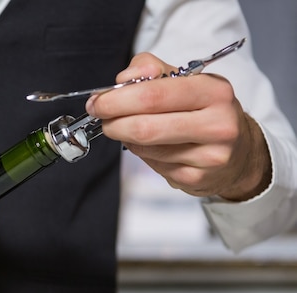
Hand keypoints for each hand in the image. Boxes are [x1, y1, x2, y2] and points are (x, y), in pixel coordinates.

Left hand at [86, 52, 271, 200]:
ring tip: (128, 128)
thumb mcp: (185, 79)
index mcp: (214, 91)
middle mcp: (217, 124)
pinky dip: (141, 154)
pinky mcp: (196, 178)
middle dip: (113, 122)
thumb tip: (122, 79)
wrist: (239, 151)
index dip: (117, 100)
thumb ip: (150, 70)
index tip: (98, 101)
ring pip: (145, 148)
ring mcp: (208, 156)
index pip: (153, 94)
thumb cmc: (204, 109)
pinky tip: (149, 145)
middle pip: (145, 127)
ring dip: (126, 138)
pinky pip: (152, 165)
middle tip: (101, 117)